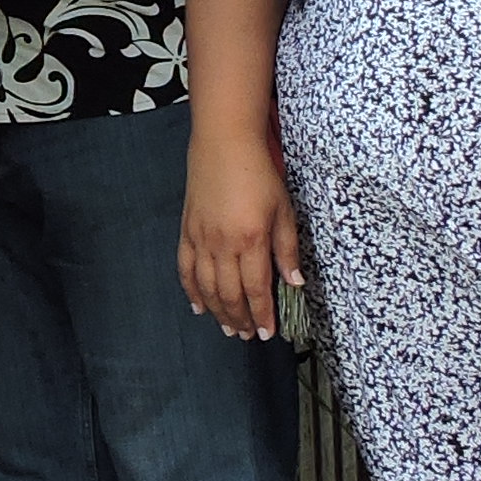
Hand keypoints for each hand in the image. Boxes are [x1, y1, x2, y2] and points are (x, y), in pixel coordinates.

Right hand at [176, 128, 306, 341]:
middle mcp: (222, 244)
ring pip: (207, 288)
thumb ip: (287, 249)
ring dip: (218, 312)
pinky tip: (199, 306)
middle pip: (230, 294)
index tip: (268, 333)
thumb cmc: (258, 174)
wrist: (224, 144)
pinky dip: (191, 291)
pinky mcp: (187, 231)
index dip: (262, 315)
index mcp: (251, 240)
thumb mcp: (284, 210)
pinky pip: (186, 269)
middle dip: (241, 320)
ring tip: (229, 328)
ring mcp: (201, 239)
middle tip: (249, 336)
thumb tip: (294, 282)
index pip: (256, 289)